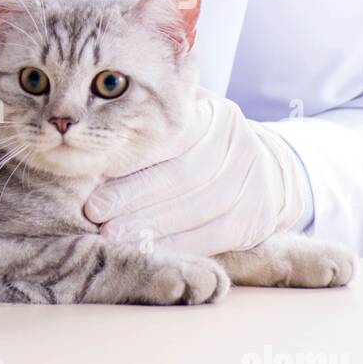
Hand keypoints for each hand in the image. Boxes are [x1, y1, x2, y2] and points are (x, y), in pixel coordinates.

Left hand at [82, 92, 305, 256]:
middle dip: (133, 195)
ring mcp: (252, 182)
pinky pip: (212, 236)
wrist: (269, 170)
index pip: (168, 134)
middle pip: (180, 173)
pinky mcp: (256, 218)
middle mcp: (237, 143)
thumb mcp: (186, 120)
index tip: (94, 169)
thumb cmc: (204, 144)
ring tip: (111, 235)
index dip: (131, 155)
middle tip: (94, 210)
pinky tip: (146, 250)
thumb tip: (93, 135)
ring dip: (150, 225)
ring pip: (195, 208)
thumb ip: (149, 122)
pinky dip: (176, 245)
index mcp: (212, 113)